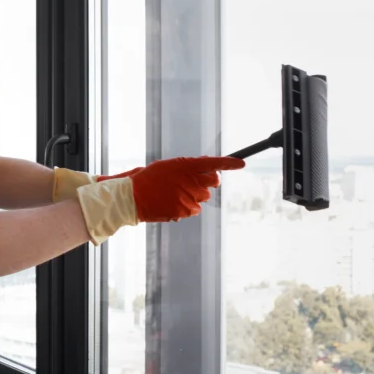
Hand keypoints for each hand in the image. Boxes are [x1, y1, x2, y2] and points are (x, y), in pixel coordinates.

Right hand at [75, 155, 243, 244]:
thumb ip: (188, 167)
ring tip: (174, 194)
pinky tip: (171, 204)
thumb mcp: (167, 166)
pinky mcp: (185, 210)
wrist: (132, 197)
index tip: (242, 164)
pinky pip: (194, 210)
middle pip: (213, 182)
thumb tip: (208, 168)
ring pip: (203, 198)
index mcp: (185, 165)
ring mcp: (188, 196)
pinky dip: (186, 208)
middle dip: (207, 182)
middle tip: (192, 183)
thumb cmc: (148, 179)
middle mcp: (190, 180)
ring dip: (194, 196)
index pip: (213, 162)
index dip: (230, 163)